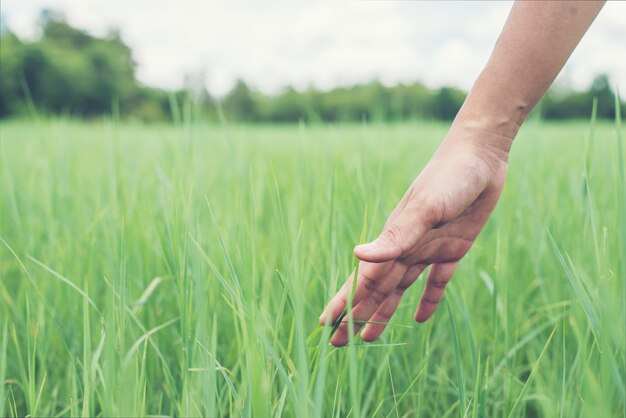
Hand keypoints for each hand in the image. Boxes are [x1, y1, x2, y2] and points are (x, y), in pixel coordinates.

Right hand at [319, 122, 510, 345]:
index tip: (326, 326)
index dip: (344, 304)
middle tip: (339, 344)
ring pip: (400, 290)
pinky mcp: (453, 249)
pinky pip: (437, 282)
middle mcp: (406, 248)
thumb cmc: (449, 178)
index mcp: (394, 240)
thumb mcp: (424, 208)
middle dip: (356, 316)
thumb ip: (394, 236)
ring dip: (384, 314)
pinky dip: (428, 301)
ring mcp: (428, 249)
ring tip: (369, 338)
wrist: (480, 157)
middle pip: (376, 291)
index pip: (363, 280)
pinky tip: (420, 318)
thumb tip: (357, 256)